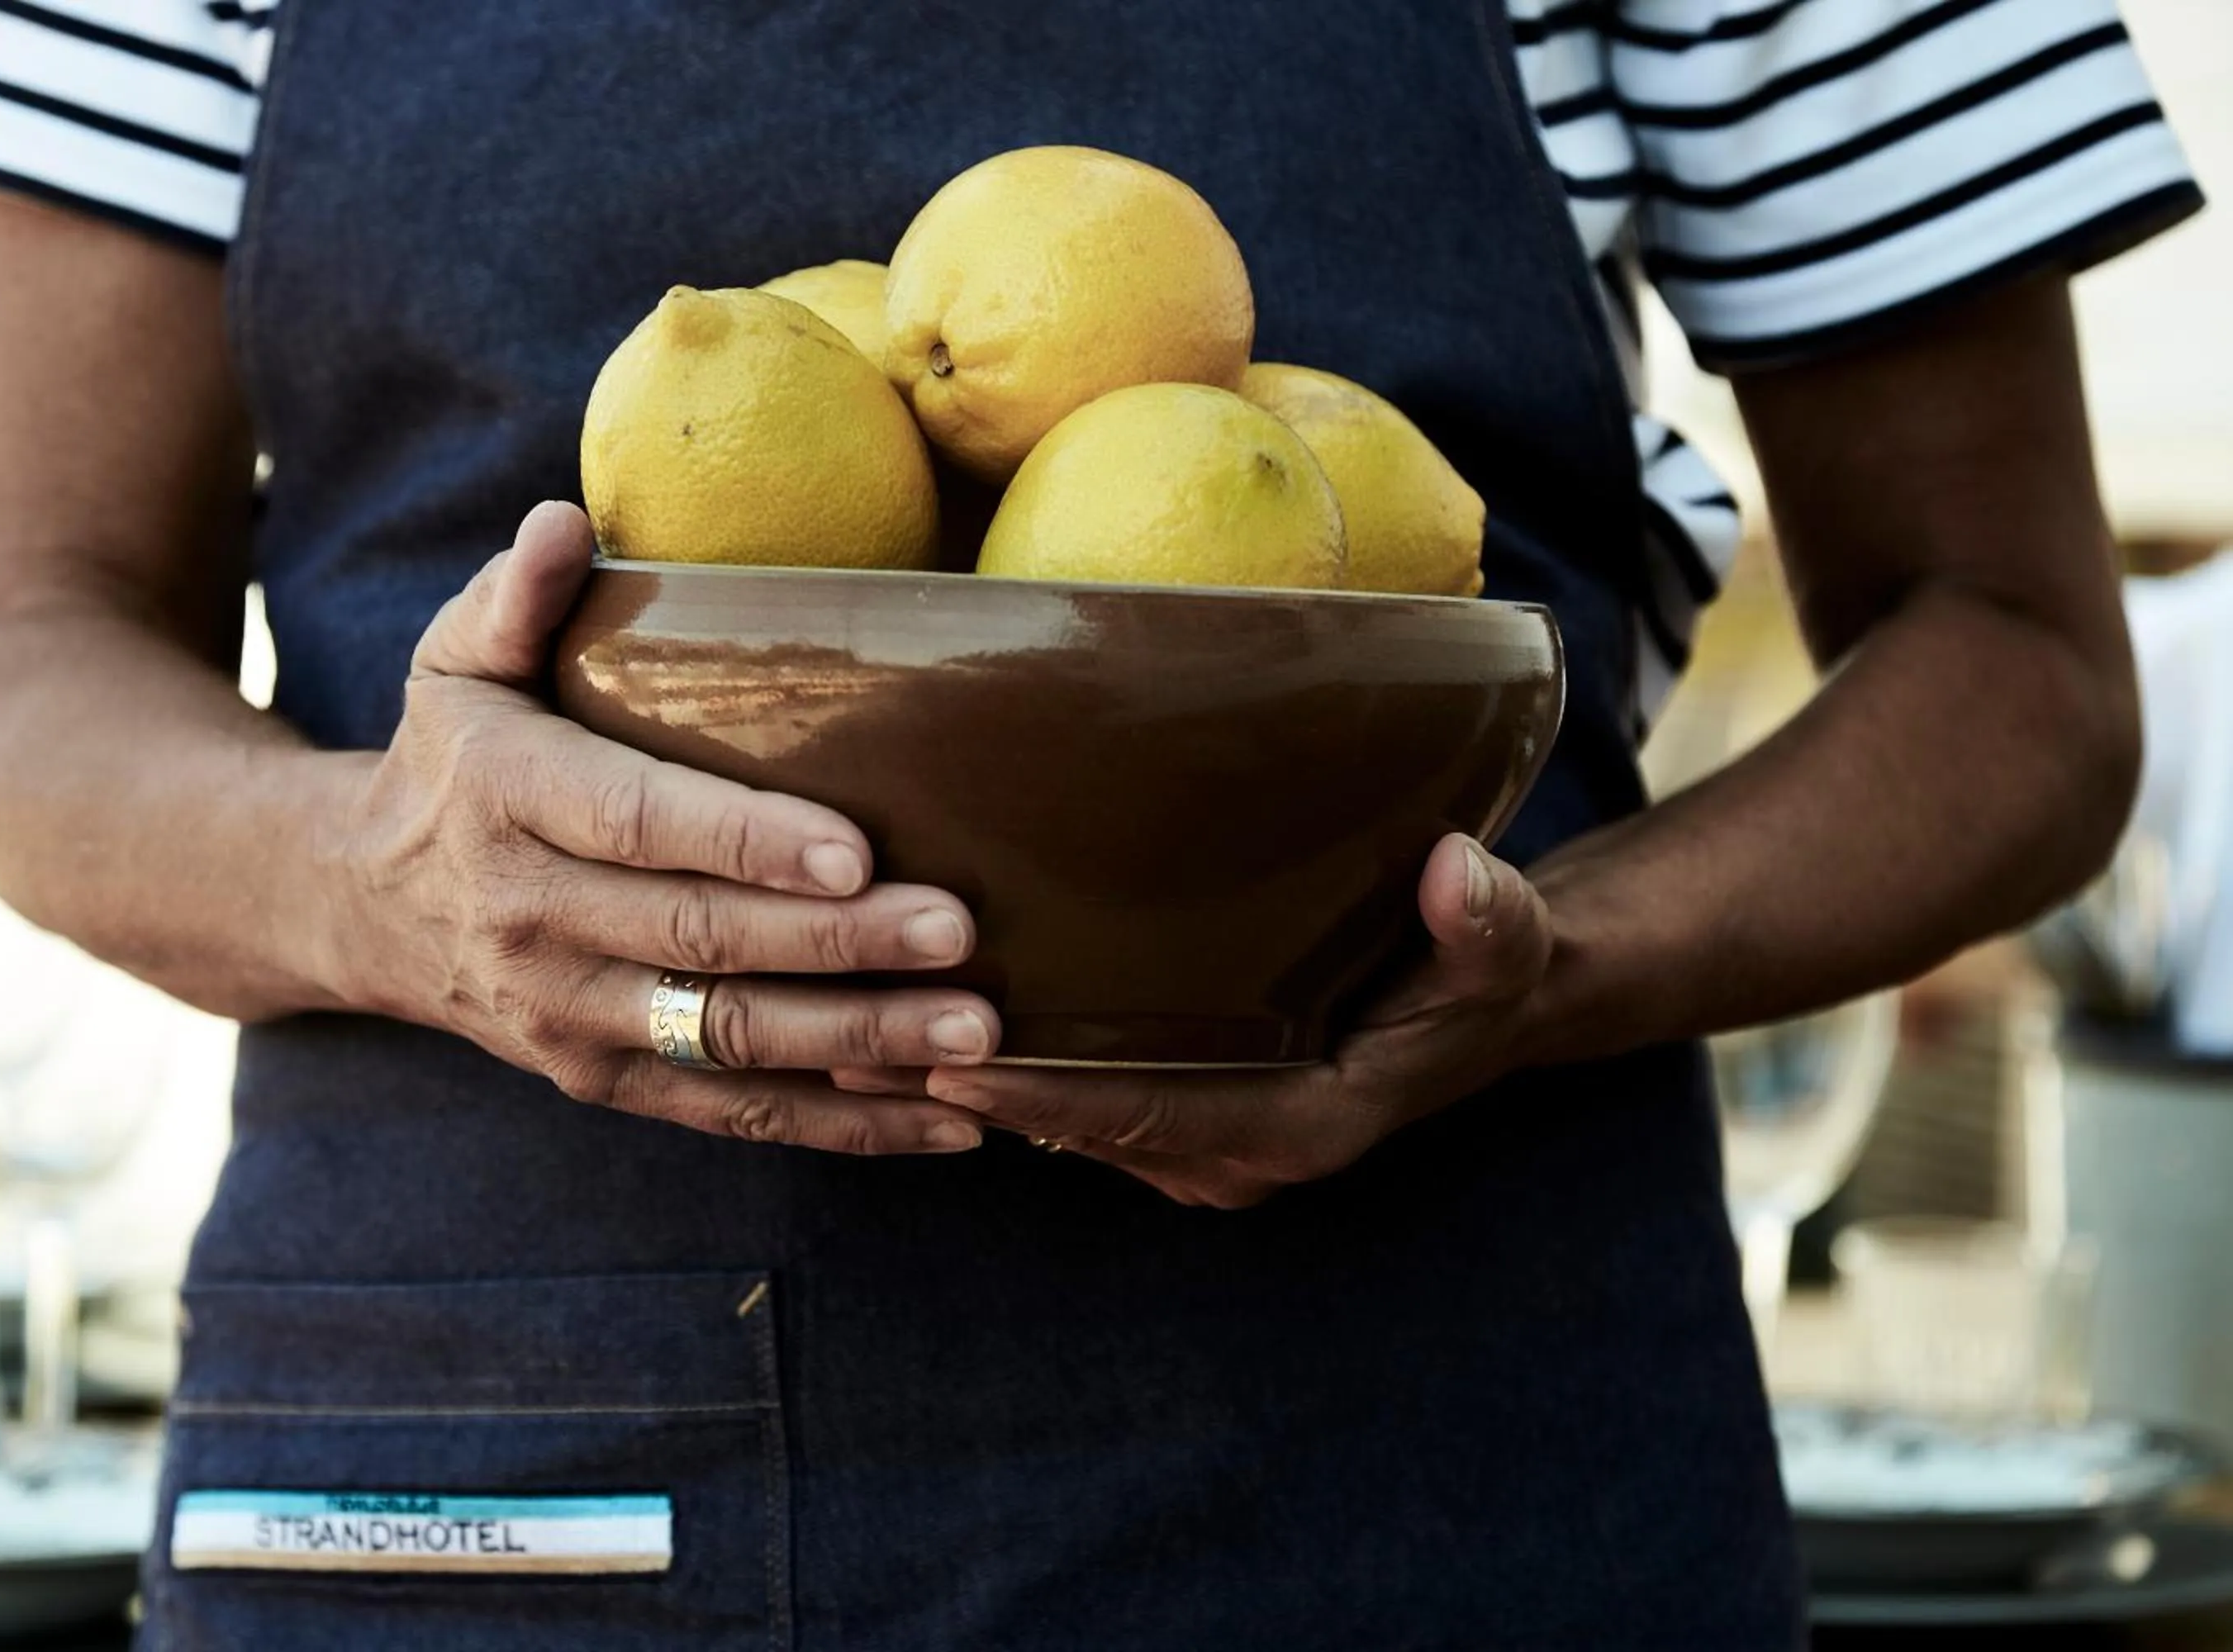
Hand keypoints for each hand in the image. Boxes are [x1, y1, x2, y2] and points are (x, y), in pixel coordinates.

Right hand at [335, 500, 999, 1154]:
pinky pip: (731, 1114)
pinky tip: (946, 1120)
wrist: (361, 906)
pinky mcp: (603, 1080)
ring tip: (974, 1030)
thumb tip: (565, 521)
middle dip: (838, 944)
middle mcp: (532, 920)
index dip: (746, 842)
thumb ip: (515, 596)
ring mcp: (567, 1016)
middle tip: (958, 933)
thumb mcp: (454, 662)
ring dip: (859, 1042)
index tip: (857, 847)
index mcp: (508, 800)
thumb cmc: (451, 758)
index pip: (638, 824)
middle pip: (702, 940)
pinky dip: (841, 1124)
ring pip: (727, 1041)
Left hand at [850, 835, 1549, 1205]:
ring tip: (847, 1038)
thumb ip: (1484, 919)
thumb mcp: (1501, 941)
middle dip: (970, 1097)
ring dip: (964, 1091)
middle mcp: (1238, 1154)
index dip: (1047, 1097)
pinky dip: (1001, 1077)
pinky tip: (913, 1031)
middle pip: (1080, 1128)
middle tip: (853, 1048)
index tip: (952, 1068)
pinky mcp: (1180, 1116)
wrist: (1485, 1003)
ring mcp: (1202, 1145)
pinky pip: (1078, 1105)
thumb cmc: (1484, 968)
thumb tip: (1457, 873)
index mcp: (1298, 1127)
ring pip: (1065, 1124)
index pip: (1147, 1114)